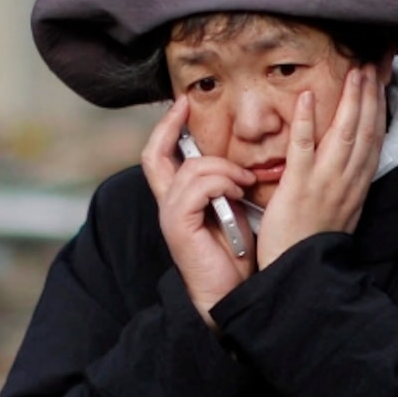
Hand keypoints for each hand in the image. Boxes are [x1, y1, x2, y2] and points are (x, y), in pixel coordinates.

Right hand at [140, 100, 252, 320]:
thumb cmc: (235, 254)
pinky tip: (238, 194)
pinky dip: (222, 183)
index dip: (166, 127)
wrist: (231, 293)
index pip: (159, 154)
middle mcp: (168, 203)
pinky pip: (199, 187)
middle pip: (153, 153)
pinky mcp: (179, 225)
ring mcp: (171, 214)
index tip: (182, 103)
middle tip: (186, 105)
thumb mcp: (232, 209)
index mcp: (179, 198)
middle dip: (169, 126)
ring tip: (244, 182)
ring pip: (191, 168)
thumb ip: (226, 185)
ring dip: (224, 168)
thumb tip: (240, 162)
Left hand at [255, 62, 385, 267]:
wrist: (300, 270)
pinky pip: (304, 147)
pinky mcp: (300, 186)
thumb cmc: (314, 241)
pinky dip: (307, 121)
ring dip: (350, 100)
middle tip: (370, 66)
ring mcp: (326, 182)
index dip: (379, 109)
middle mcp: (348, 180)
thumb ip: (348, 182)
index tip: (380, 83)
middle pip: (365, 130)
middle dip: (370, 95)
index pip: (374, 139)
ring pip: (344, 133)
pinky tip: (308, 97)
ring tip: (353, 72)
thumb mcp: (343, 209)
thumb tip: (351, 159)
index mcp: (359, 185)